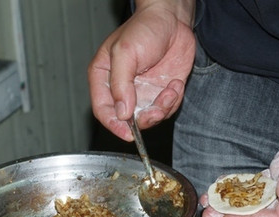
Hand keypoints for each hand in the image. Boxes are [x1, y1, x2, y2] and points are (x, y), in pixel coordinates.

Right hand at [88, 0, 195, 140]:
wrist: (173, 20)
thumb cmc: (144, 28)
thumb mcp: (125, 53)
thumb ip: (120, 84)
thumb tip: (121, 113)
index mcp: (104, 79)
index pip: (103, 111)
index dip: (114, 125)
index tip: (127, 134)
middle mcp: (122, 90)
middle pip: (127, 120)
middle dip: (144, 120)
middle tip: (155, 111)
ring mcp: (142, 93)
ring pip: (149, 118)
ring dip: (162, 109)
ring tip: (169, 90)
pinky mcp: (161, 93)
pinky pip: (166, 109)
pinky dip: (173, 101)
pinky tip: (175, 83)